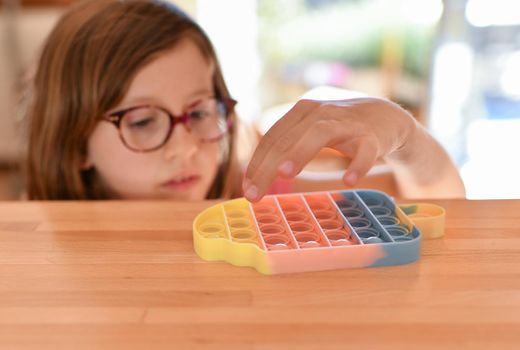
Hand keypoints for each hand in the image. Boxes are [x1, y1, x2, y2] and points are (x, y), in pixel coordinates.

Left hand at [242, 97, 416, 201]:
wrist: (387, 117)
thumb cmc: (341, 127)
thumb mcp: (311, 129)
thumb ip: (287, 145)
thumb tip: (254, 176)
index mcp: (303, 111)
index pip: (274, 137)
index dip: (257, 162)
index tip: (247, 188)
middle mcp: (322, 112)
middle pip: (289, 138)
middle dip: (268, 166)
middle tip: (254, 195)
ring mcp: (347, 123)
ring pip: (321, 134)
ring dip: (301, 152)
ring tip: (285, 173)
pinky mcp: (372, 136)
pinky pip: (365, 151)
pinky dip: (358, 164)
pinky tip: (349, 180)